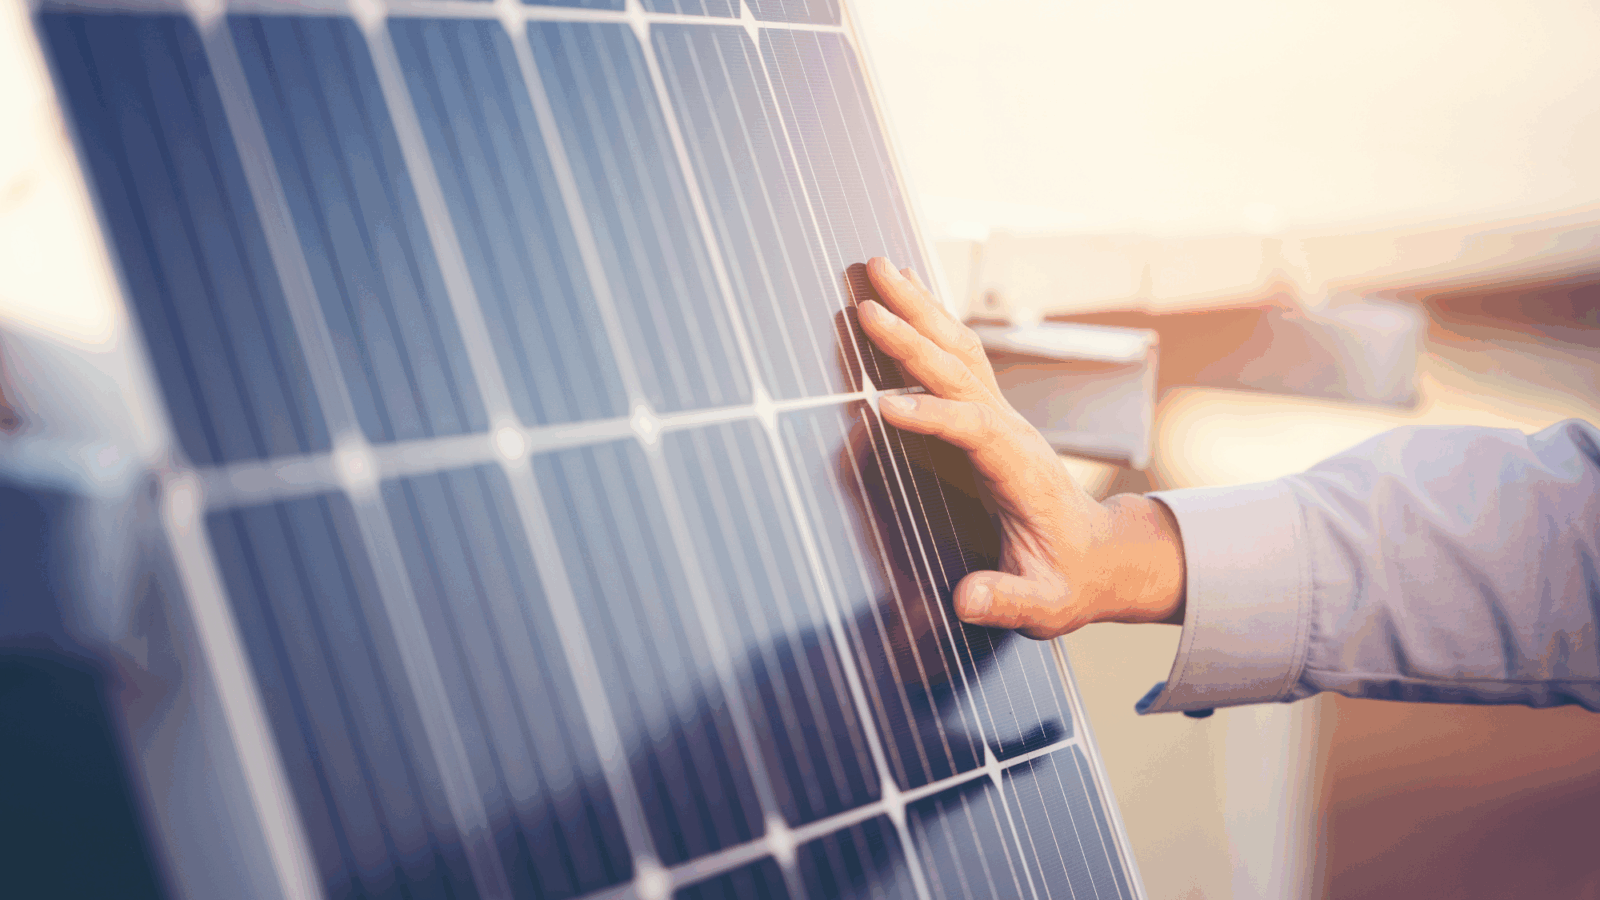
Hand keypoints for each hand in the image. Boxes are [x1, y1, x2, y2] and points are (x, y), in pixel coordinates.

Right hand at [857, 257, 1185, 638]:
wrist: (1103, 555)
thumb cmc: (1070, 580)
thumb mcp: (1048, 605)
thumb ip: (1011, 600)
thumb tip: (969, 599)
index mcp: (1023, 472)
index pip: (975, 432)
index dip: (933, 418)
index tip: (884, 408)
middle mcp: (1012, 431)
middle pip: (961, 371)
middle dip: (915, 335)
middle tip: (867, 299)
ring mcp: (1002, 415)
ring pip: (959, 350)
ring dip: (919, 306)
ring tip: (878, 264)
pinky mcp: (990, 413)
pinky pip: (959, 357)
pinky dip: (928, 320)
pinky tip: (903, 292)